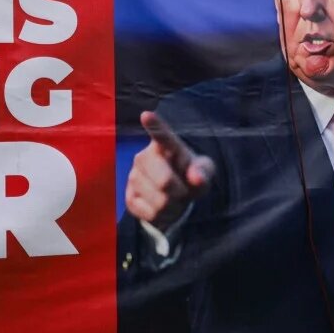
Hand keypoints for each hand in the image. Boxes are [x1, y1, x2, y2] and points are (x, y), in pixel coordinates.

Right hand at [124, 111, 213, 228]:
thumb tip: (195, 177)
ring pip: (159, 201)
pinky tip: (163, 208)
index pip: (161, 134)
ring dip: (173, 206)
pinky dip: (163, 217)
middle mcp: (145, 157)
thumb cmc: (190, 178)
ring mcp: (134, 177)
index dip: (154, 125)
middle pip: (164, 181)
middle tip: (184, 191)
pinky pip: (150, 214)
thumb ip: (203, 172)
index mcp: (166, 145)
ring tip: (174, 199)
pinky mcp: (129, 197)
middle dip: (180, 192)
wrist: (176, 197)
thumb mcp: (204, 173)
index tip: (147, 115)